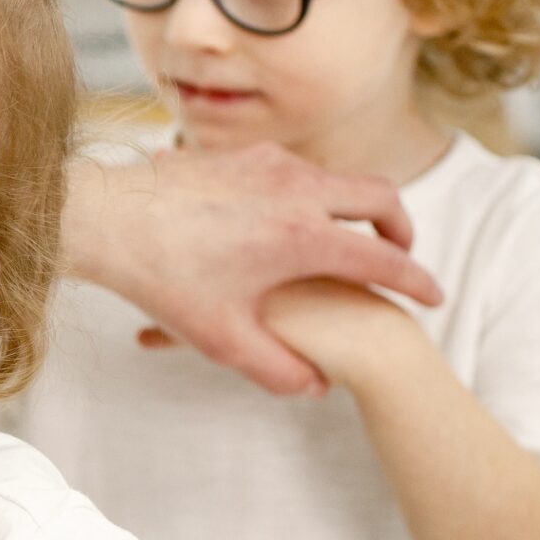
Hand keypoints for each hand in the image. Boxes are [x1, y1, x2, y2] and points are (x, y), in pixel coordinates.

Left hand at [71, 142, 443, 395]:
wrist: (105, 218)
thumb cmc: (161, 280)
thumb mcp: (220, 340)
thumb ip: (275, 369)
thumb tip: (314, 386)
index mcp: (303, 237)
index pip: (383, 260)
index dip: (416, 282)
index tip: (434, 299)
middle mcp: (298, 190)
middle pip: (380, 197)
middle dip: (401, 228)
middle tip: (402, 254)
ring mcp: (272, 163)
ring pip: (338, 176)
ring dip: (355, 205)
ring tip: (349, 237)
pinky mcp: (243, 152)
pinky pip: (299, 168)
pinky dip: (316, 191)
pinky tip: (294, 215)